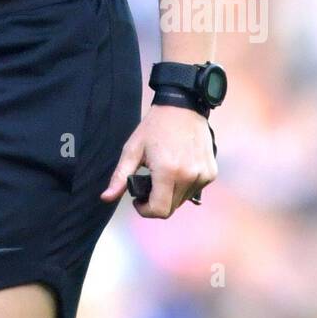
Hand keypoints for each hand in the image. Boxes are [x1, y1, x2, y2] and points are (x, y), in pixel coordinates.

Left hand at [101, 104, 216, 217]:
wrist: (183, 107)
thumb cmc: (154, 127)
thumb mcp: (132, 149)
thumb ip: (120, 177)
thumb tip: (105, 198)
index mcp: (167, 172)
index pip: (160, 211)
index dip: (145, 210)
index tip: (138, 199)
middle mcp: (188, 177)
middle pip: (171, 208)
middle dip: (156, 202)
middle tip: (149, 184)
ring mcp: (203, 175)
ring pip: (183, 200)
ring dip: (171, 194)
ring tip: (164, 174)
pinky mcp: (211, 172)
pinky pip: (195, 190)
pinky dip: (184, 186)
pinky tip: (178, 168)